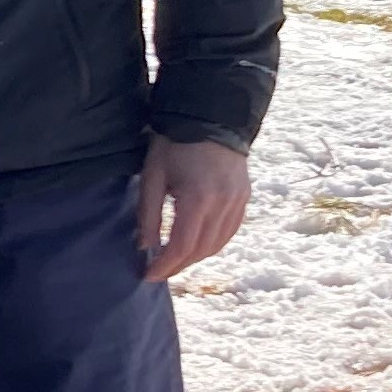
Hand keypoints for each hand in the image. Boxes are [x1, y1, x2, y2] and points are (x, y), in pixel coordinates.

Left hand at [136, 137, 250, 281]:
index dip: (165, 265)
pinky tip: (198, 245)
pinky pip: (230, 231)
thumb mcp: (153, 176)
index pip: (182, 247)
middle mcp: (223, 204)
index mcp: (198, 199)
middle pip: (202, 250)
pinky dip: (214, 244)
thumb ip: (149, 214)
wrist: (210, 116)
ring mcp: (238, 201)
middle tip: (158, 271)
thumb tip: (145, 246)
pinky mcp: (245, 197)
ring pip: (219, 244)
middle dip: (179, 265)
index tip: (148, 275)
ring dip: (196, 257)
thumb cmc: (175, 144)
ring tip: (175, 261)